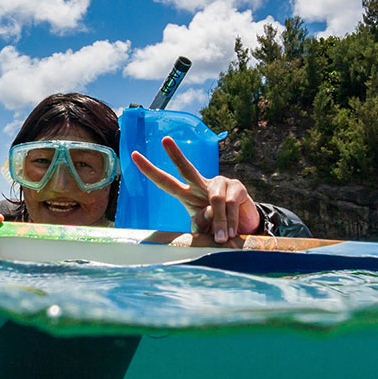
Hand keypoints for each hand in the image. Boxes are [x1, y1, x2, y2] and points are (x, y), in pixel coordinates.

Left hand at [131, 136, 260, 243]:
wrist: (243, 229)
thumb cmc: (217, 228)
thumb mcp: (203, 229)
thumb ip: (201, 222)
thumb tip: (210, 210)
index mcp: (187, 194)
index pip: (165, 182)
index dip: (150, 170)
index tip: (134, 156)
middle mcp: (201, 184)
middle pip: (186, 168)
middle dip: (175, 154)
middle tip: (165, 140)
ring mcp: (220, 183)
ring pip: (216, 200)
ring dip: (220, 222)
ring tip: (223, 238)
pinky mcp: (238, 187)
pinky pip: (231, 204)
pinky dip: (231, 221)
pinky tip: (233, 231)